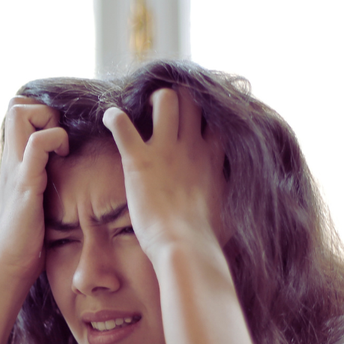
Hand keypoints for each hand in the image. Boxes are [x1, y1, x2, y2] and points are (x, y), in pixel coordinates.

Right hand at [0, 97, 68, 288]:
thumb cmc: (26, 238)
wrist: (9, 265)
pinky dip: (54, 141)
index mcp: (14, 161)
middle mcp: (11, 159)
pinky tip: (62, 159)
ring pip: (20, 113)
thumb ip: (40, 179)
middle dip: (43, 109)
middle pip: (15, 103)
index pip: (16, 110)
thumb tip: (61, 172)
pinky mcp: (25, 183)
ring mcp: (16, 169)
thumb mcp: (33, 199)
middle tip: (59, 138)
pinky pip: (36, 145)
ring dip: (48, 121)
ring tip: (61, 148)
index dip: (40, 112)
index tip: (59, 136)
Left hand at [103, 88, 224, 263]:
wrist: (185, 247)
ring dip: (152, 99)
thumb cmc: (206, 238)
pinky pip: (121, 124)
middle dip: (179, 96)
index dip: (207, 112)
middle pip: (192, 98)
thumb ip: (228, 194)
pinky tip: (109, 118)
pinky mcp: (139, 160)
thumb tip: (233, 201)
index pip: (217, 118)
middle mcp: (192, 146)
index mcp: (212, 158)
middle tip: (165, 109)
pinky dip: (112, 117)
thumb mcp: (229, 210)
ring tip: (142, 109)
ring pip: (165, 99)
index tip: (196, 117)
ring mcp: (165, 150)